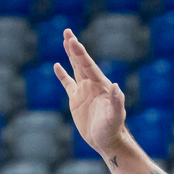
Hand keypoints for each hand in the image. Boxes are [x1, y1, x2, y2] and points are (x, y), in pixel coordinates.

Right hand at [54, 28, 127, 158]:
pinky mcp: (76, 100)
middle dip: (74, 48)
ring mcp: (83, 91)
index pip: (88, 66)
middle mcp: (92, 84)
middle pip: (81, 62)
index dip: (81, 54)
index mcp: (101, 85)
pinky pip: (67, 84)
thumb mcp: (115, 116)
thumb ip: (116, 101)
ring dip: (70, 55)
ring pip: (75, 68)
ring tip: (66, 40)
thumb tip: (115, 86)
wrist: (106, 141)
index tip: (73, 41)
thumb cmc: (113, 129)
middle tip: (67, 32)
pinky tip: (57, 66)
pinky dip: (62, 75)